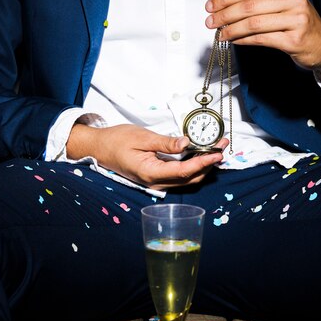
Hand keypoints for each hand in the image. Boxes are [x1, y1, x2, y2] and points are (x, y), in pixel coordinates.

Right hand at [66, 124, 228, 190]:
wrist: (98, 148)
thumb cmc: (116, 140)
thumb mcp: (142, 137)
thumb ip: (165, 143)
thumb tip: (187, 143)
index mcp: (151, 173)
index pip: (184, 171)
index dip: (204, 162)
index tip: (217, 153)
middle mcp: (155, 183)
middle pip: (190, 178)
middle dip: (208, 164)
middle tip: (222, 147)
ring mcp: (156, 183)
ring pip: (186, 180)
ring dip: (202, 167)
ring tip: (215, 150)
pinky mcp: (156, 178)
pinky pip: (179, 177)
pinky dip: (192, 167)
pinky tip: (199, 155)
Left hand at [205, 0, 320, 94]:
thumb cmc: (297, 23)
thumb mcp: (279, 4)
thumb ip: (253, 1)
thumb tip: (219, 0)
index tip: (210, 5)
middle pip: (249, 6)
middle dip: (225, 14)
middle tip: (210, 21)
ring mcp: (296, 19)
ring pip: (254, 23)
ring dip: (232, 29)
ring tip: (220, 34)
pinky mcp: (294, 40)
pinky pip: (262, 39)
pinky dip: (244, 40)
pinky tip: (234, 40)